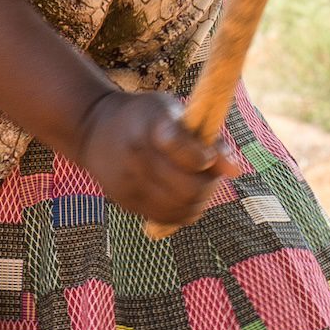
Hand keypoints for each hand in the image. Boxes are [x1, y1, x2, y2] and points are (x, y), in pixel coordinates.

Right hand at [73, 87, 241, 225]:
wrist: (93, 130)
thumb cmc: (144, 117)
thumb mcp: (171, 111)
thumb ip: (206, 138)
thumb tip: (236, 170)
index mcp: (149, 126)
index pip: (182, 148)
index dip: (204, 157)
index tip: (207, 155)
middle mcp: (135, 157)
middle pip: (188, 187)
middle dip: (209, 184)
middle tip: (211, 174)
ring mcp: (128, 184)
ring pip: (181, 208)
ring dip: (200, 200)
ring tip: (199, 184)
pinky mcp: (126, 202)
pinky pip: (167, 218)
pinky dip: (184, 211)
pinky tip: (185, 196)